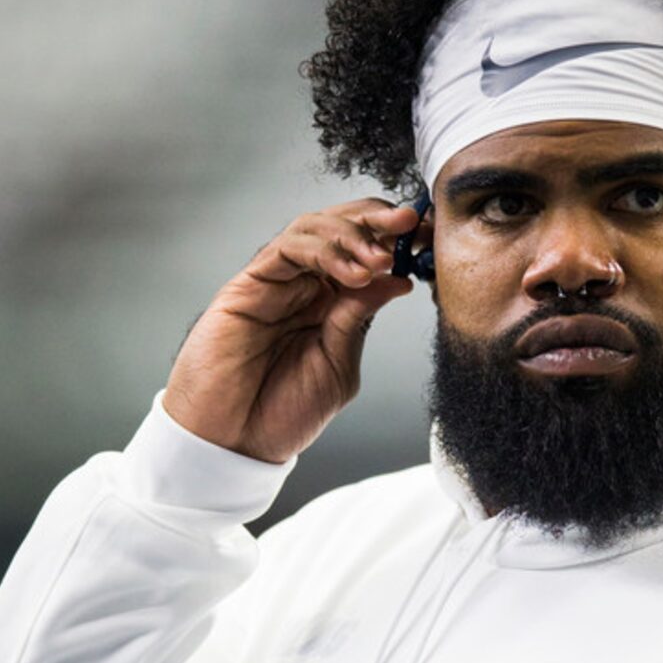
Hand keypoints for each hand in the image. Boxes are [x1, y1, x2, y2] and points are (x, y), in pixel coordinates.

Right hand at [163, 197, 430, 463]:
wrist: (234, 440)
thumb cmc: (282, 413)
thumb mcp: (338, 368)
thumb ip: (360, 321)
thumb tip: (396, 280)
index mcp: (333, 305)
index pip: (367, 256)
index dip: (397, 241)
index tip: (429, 238)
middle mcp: (306, 286)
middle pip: (343, 231)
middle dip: (379, 222)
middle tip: (410, 223)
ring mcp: (278, 281)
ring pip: (315, 229)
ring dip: (353, 235)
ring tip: (380, 258)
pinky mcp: (250, 283)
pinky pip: (287, 248)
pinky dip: (323, 251)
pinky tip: (352, 272)